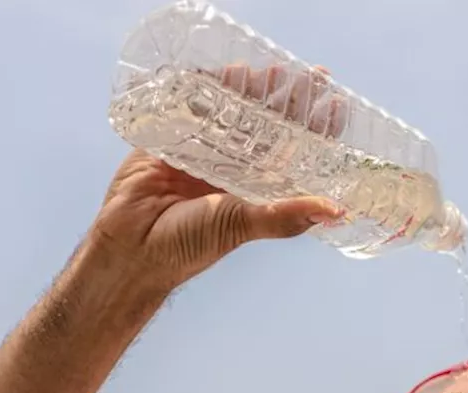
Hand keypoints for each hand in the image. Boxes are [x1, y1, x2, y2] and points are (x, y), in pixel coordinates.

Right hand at [84, 67, 344, 293]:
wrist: (130, 247)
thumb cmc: (186, 246)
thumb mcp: (241, 225)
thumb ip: (284, 216)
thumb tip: (337, 212)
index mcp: (254, 188)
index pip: (294, 151)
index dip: (314, 127)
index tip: (333, 101)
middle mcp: (232, 168)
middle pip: (266, 124)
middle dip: (286, 99)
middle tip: (305, 75)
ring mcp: (202, 152)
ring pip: (232, 112)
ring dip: (250, 89)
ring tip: (268, 70)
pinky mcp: (170, 139)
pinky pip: (190, 107)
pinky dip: (205, 88)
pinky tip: (221, 70)